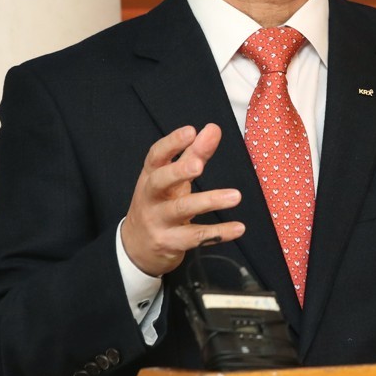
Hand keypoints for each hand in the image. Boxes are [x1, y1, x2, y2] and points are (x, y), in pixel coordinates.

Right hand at [120, 123, 244, 276]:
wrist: (137, 247)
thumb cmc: (159, 203)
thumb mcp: (172, 178)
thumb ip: (194, 153)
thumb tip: (213, 129)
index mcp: (151, 176)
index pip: (156, 156)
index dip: (172, 143)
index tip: (190, 131)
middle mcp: (151, 198)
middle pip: (160, 182)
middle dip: (178, 172)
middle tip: (199, 165)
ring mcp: (158, 221)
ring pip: (181, 210)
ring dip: (209, 201)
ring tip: (236, 196)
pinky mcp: (169, 243)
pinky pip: (196, 237)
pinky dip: (219, 233)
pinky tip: (238, 227)